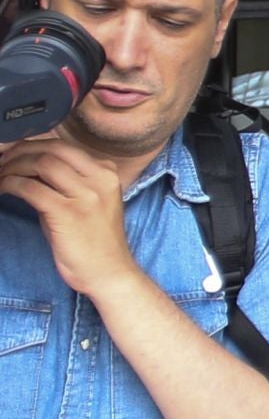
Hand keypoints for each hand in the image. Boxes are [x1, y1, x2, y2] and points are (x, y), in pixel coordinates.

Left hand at [0, 133, 133, 297]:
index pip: (63, 146)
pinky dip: (12, 184)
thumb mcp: (85, 202)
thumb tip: (28, 165)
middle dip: (20, 151)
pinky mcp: (69, 213)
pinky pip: (32, 188)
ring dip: (13, 166)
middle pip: (52, 149)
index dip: (32, 145)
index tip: (13, 152)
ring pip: (41, 163)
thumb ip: (64, 181)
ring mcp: (87, 195)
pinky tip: (3, 189)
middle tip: (2, 160)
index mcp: (106, 172)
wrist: (109, 273)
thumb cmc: (93, 241)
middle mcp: (100, 179)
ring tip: (0, 175)